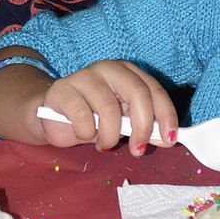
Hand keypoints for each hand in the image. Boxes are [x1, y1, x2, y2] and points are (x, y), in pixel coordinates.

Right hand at [37, 61, 178, 157]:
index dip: (165, 115)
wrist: (50, 116)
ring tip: (104, 144)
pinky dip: (87, 133)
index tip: (169, 139)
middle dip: (143, 126)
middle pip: (138, 93)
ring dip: (110, 135)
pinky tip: (84, 134)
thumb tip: (166, 138)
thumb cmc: (91, 118)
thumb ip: (141, 126)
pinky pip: (83, 117)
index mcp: (128, 72)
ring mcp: (85, 76)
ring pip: (109, 108)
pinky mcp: (63, 90)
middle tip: (138, 149)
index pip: (154, 90)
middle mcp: (109, 69)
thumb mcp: (121, 122)